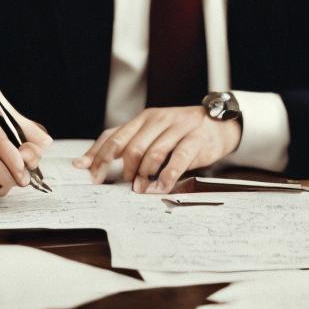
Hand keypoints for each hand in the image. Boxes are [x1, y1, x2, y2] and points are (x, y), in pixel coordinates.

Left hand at [73, 106, 240, 193]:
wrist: (218, 124)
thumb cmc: (180, 132)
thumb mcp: (152, 133)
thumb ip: (127, 144)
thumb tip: (90, 162)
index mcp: (143, 119)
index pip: (114, 136)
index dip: (99, 155)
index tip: (89, 174)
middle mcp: (158, 120)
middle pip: (131, 146)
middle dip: (122, 169)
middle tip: (120, 185)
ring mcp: (178, 129)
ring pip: (152, 153)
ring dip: (143, 175)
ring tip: (140, 189)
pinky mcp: (195, 140)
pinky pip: (178, 160)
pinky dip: (167, 177)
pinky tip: (161, 188)